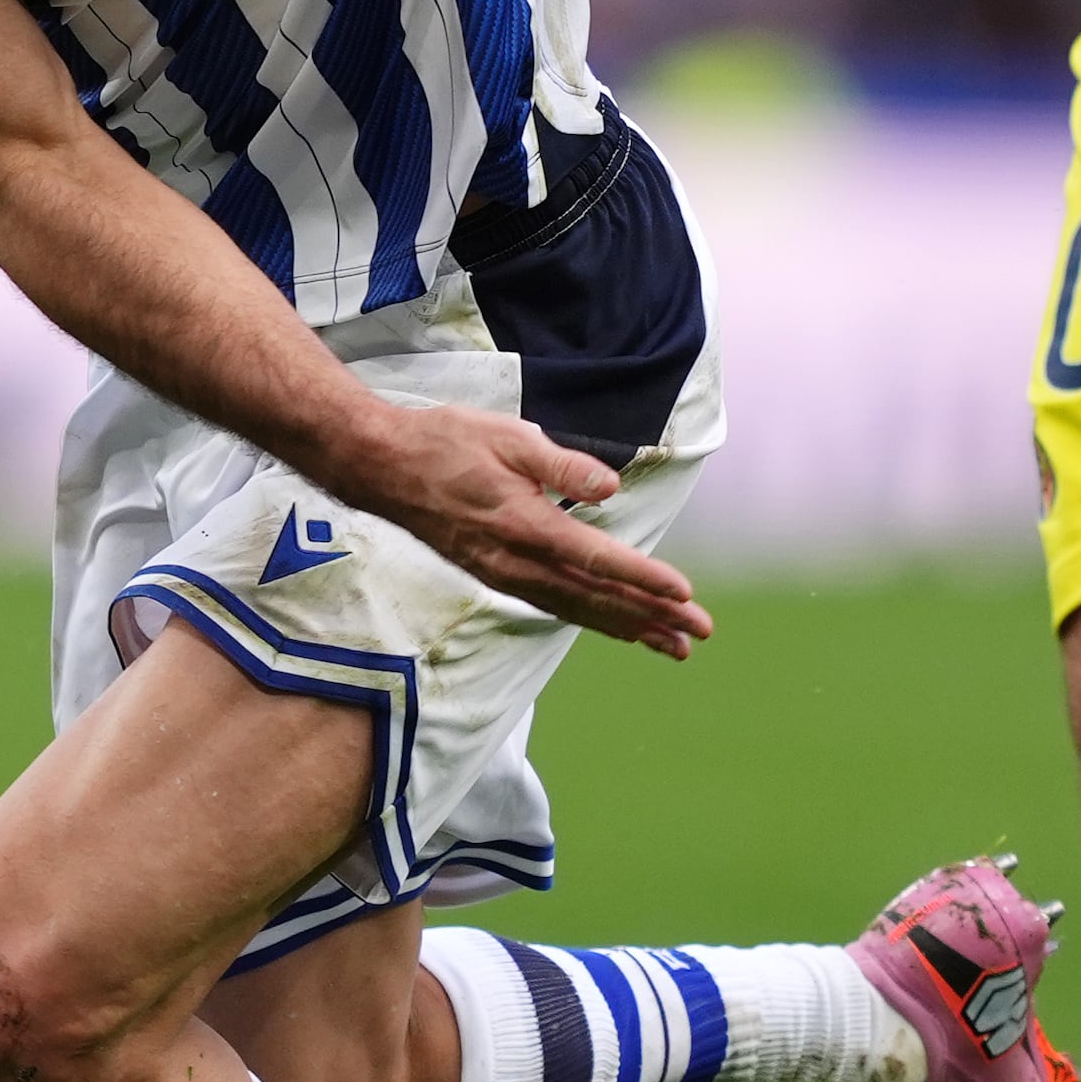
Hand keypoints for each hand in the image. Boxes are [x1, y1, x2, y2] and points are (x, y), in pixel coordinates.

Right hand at [336, 403, 713, 660]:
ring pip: (577, 609)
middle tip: (697, 634)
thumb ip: (562, 465)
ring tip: (670, 645)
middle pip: (595, 597)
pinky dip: (592, 618)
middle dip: (652, 616)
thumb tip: (610, 489)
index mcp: (525, 525)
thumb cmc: (446, 442)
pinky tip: (615, 624)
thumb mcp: (508, 437)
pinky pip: (554, 605)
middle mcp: (517, 562)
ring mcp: (504, 574)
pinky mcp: (495, 575)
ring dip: (628, 627)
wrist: (382, 467)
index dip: (644, 578)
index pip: (597, 560)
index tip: (685, 595)